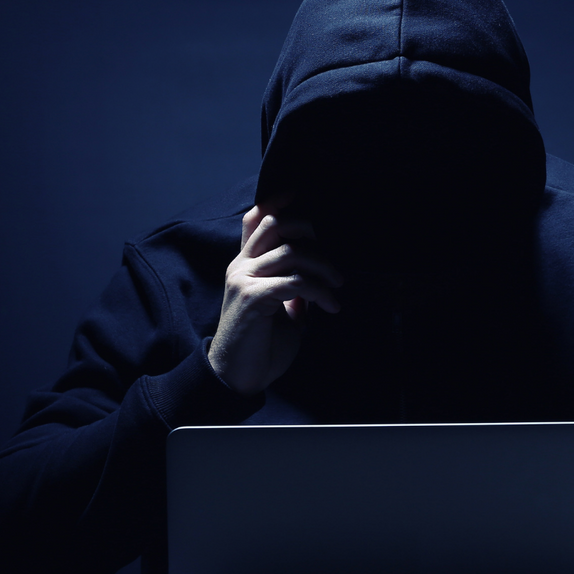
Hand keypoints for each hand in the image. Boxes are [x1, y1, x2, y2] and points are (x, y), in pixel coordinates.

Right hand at [207, 199, 342, 394]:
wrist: (236, 378)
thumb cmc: (259, 347)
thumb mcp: (280, 312)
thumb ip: (291, 291)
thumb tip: (314, 282)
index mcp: (245, 266)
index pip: (255, 220)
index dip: (277, 202)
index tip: (301, 195)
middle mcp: (241, 266)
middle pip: (276, 225)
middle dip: (311, 231)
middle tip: (332, 258)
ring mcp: (244, 280)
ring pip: (291, 252)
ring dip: (323, 266)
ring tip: (337, 285)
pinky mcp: (254, 297)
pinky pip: (295, 281)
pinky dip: (319, 290)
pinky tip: (330, 305)